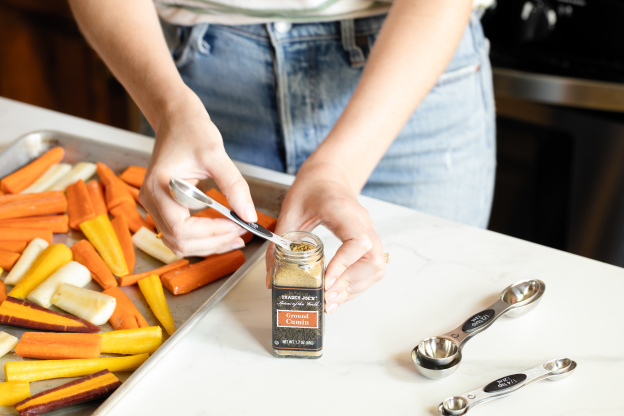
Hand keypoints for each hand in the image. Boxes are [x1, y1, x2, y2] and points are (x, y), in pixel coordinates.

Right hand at [139, 91, 256, 256]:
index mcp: (159, 186)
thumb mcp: (217, 154)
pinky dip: (202, 239)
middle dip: (213, 242)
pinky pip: (181, 234)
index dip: (211, 232)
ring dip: (208, 245)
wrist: (176, 120)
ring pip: (179, 243)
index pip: (181, 227)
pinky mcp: (163, 209)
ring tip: (236, 237)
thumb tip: (249, 215)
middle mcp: (150, 201)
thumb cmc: (192, 131)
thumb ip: (234, 186)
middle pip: (179, 241)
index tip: (238, 225)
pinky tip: (224, 234)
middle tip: (242, 232)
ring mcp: (155, 207)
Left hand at [266, 160, 384, 313]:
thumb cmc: (311, 188)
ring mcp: (369, 233)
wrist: (328, 175)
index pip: (357, 242)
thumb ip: (279, 246)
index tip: (326, 281)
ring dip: (355, 288)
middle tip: (326, 298)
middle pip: (372, 261)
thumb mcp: (289, 213)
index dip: (344, 265)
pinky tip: (338, 291)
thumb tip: (272, 279)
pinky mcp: (367, 242)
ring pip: (375, 268)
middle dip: (350, 284)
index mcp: (345, 212)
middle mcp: (363, 223)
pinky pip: (371, 267)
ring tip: (331, 300)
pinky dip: (357, 283)